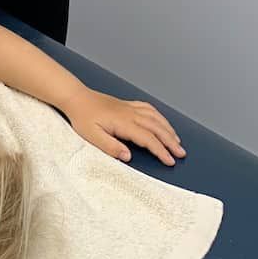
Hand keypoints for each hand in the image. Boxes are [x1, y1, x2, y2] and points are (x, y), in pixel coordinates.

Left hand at [60, 87, 185, 165]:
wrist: (76, 98)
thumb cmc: (82, 117)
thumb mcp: (92, 136)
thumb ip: (110, 147)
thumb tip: (128, 156)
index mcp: (123, 123)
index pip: (148, 138)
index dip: (161, 150)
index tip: (170, 161)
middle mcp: (130, 114)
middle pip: (157, 128)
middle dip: (171, 141)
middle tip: (181, 154)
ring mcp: (129, 107)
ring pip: (155, 117)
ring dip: (168, 129)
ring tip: (177, 141)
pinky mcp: (127, 104)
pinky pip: (148, 108)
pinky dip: (159, 116)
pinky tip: (162, 121)